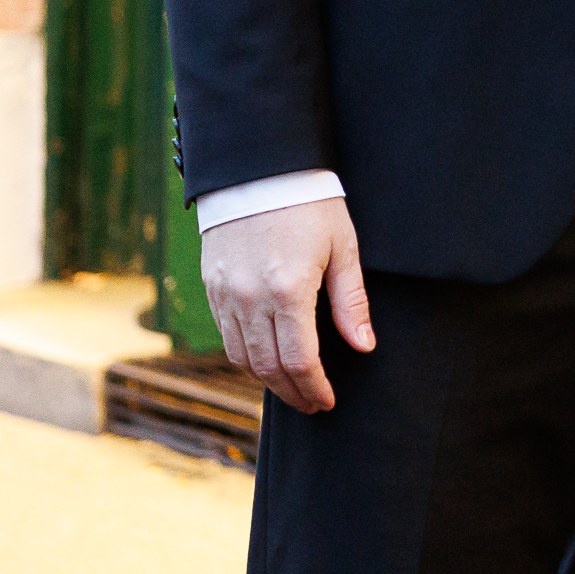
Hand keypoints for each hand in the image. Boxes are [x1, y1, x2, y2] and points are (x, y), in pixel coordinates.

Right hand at [203, 194, 374, 414]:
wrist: (257, 168)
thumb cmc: (310, 204)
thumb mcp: (343, 247)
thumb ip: (351, 301)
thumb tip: (364, 346)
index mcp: (289, 289)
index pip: (301, 360)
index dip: (315, 388)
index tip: (328, 401)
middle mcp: (250, 298)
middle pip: (269, 367)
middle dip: (293, 393)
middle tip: (312, 404)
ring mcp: (225, 294)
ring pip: (242, 357)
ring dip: (267, 381)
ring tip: (292, 388)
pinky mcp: (211, 286)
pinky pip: (225, 336)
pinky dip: (245, 356)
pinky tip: (266, 359)